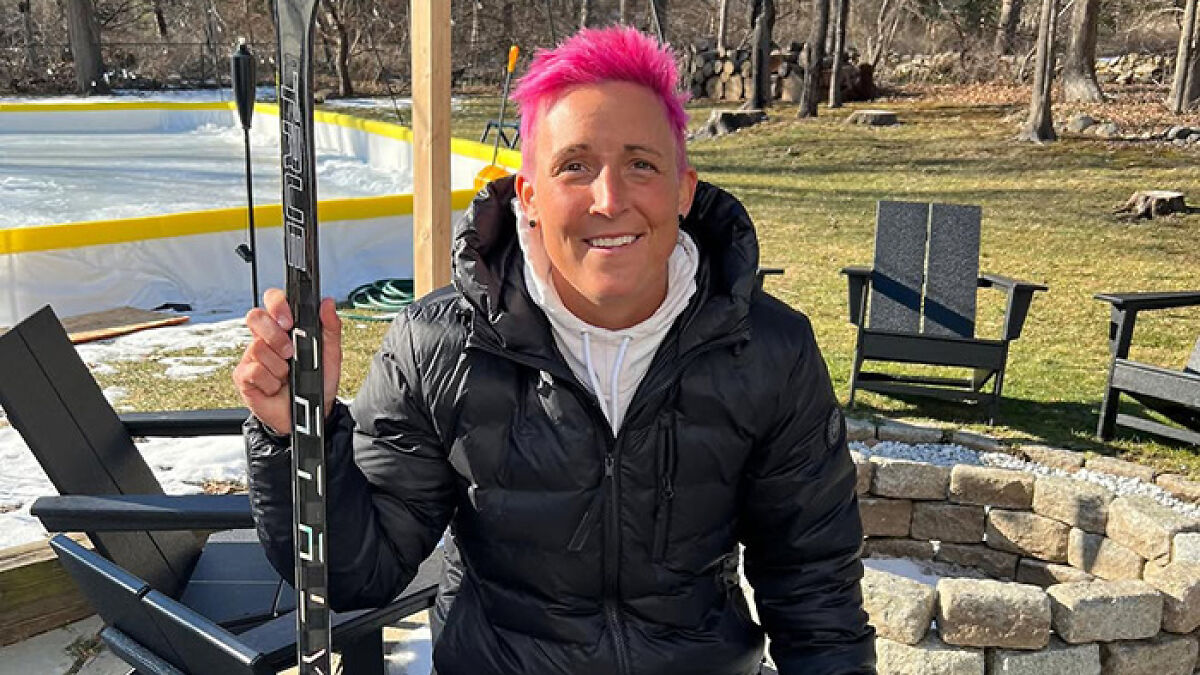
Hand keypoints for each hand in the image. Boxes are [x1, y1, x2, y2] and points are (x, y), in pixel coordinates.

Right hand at [233, 288, 342, 433]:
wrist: (311, 414)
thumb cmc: (318, 382)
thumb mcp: (330, 354)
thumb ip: (330, 328)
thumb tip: (327, 303)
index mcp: (285, 328)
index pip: (273, 301)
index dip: (277, 305)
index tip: (289, 321)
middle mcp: (266, 339)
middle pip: (255, 317)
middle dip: (275, 335)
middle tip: (290, 352)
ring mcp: (253, 357)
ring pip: (258, 348)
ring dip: (279, 366)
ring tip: (288, 376)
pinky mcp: (244, 376)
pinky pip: (254, 371)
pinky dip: (270, 382)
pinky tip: (276, 387)